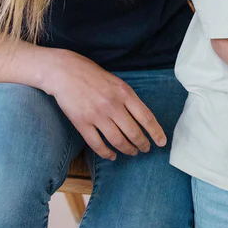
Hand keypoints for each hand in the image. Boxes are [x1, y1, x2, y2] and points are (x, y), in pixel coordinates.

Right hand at [42, 50, 166, 159]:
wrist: (65, 72)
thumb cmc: (93, 75)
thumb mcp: (117, 82)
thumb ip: (129, 98)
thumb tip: (142, 118)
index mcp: (124, 93)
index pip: (146, 117)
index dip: (156, 132)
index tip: (162, 142)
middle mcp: (112, 105)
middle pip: (133, 132)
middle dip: (142, 144)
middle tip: (146, 149)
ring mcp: (96, 115)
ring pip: (117, 141)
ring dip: (128, 150)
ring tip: (132, 152)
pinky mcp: (82, 123)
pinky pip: (97, 144)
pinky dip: (107, 153)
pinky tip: (113, 155)